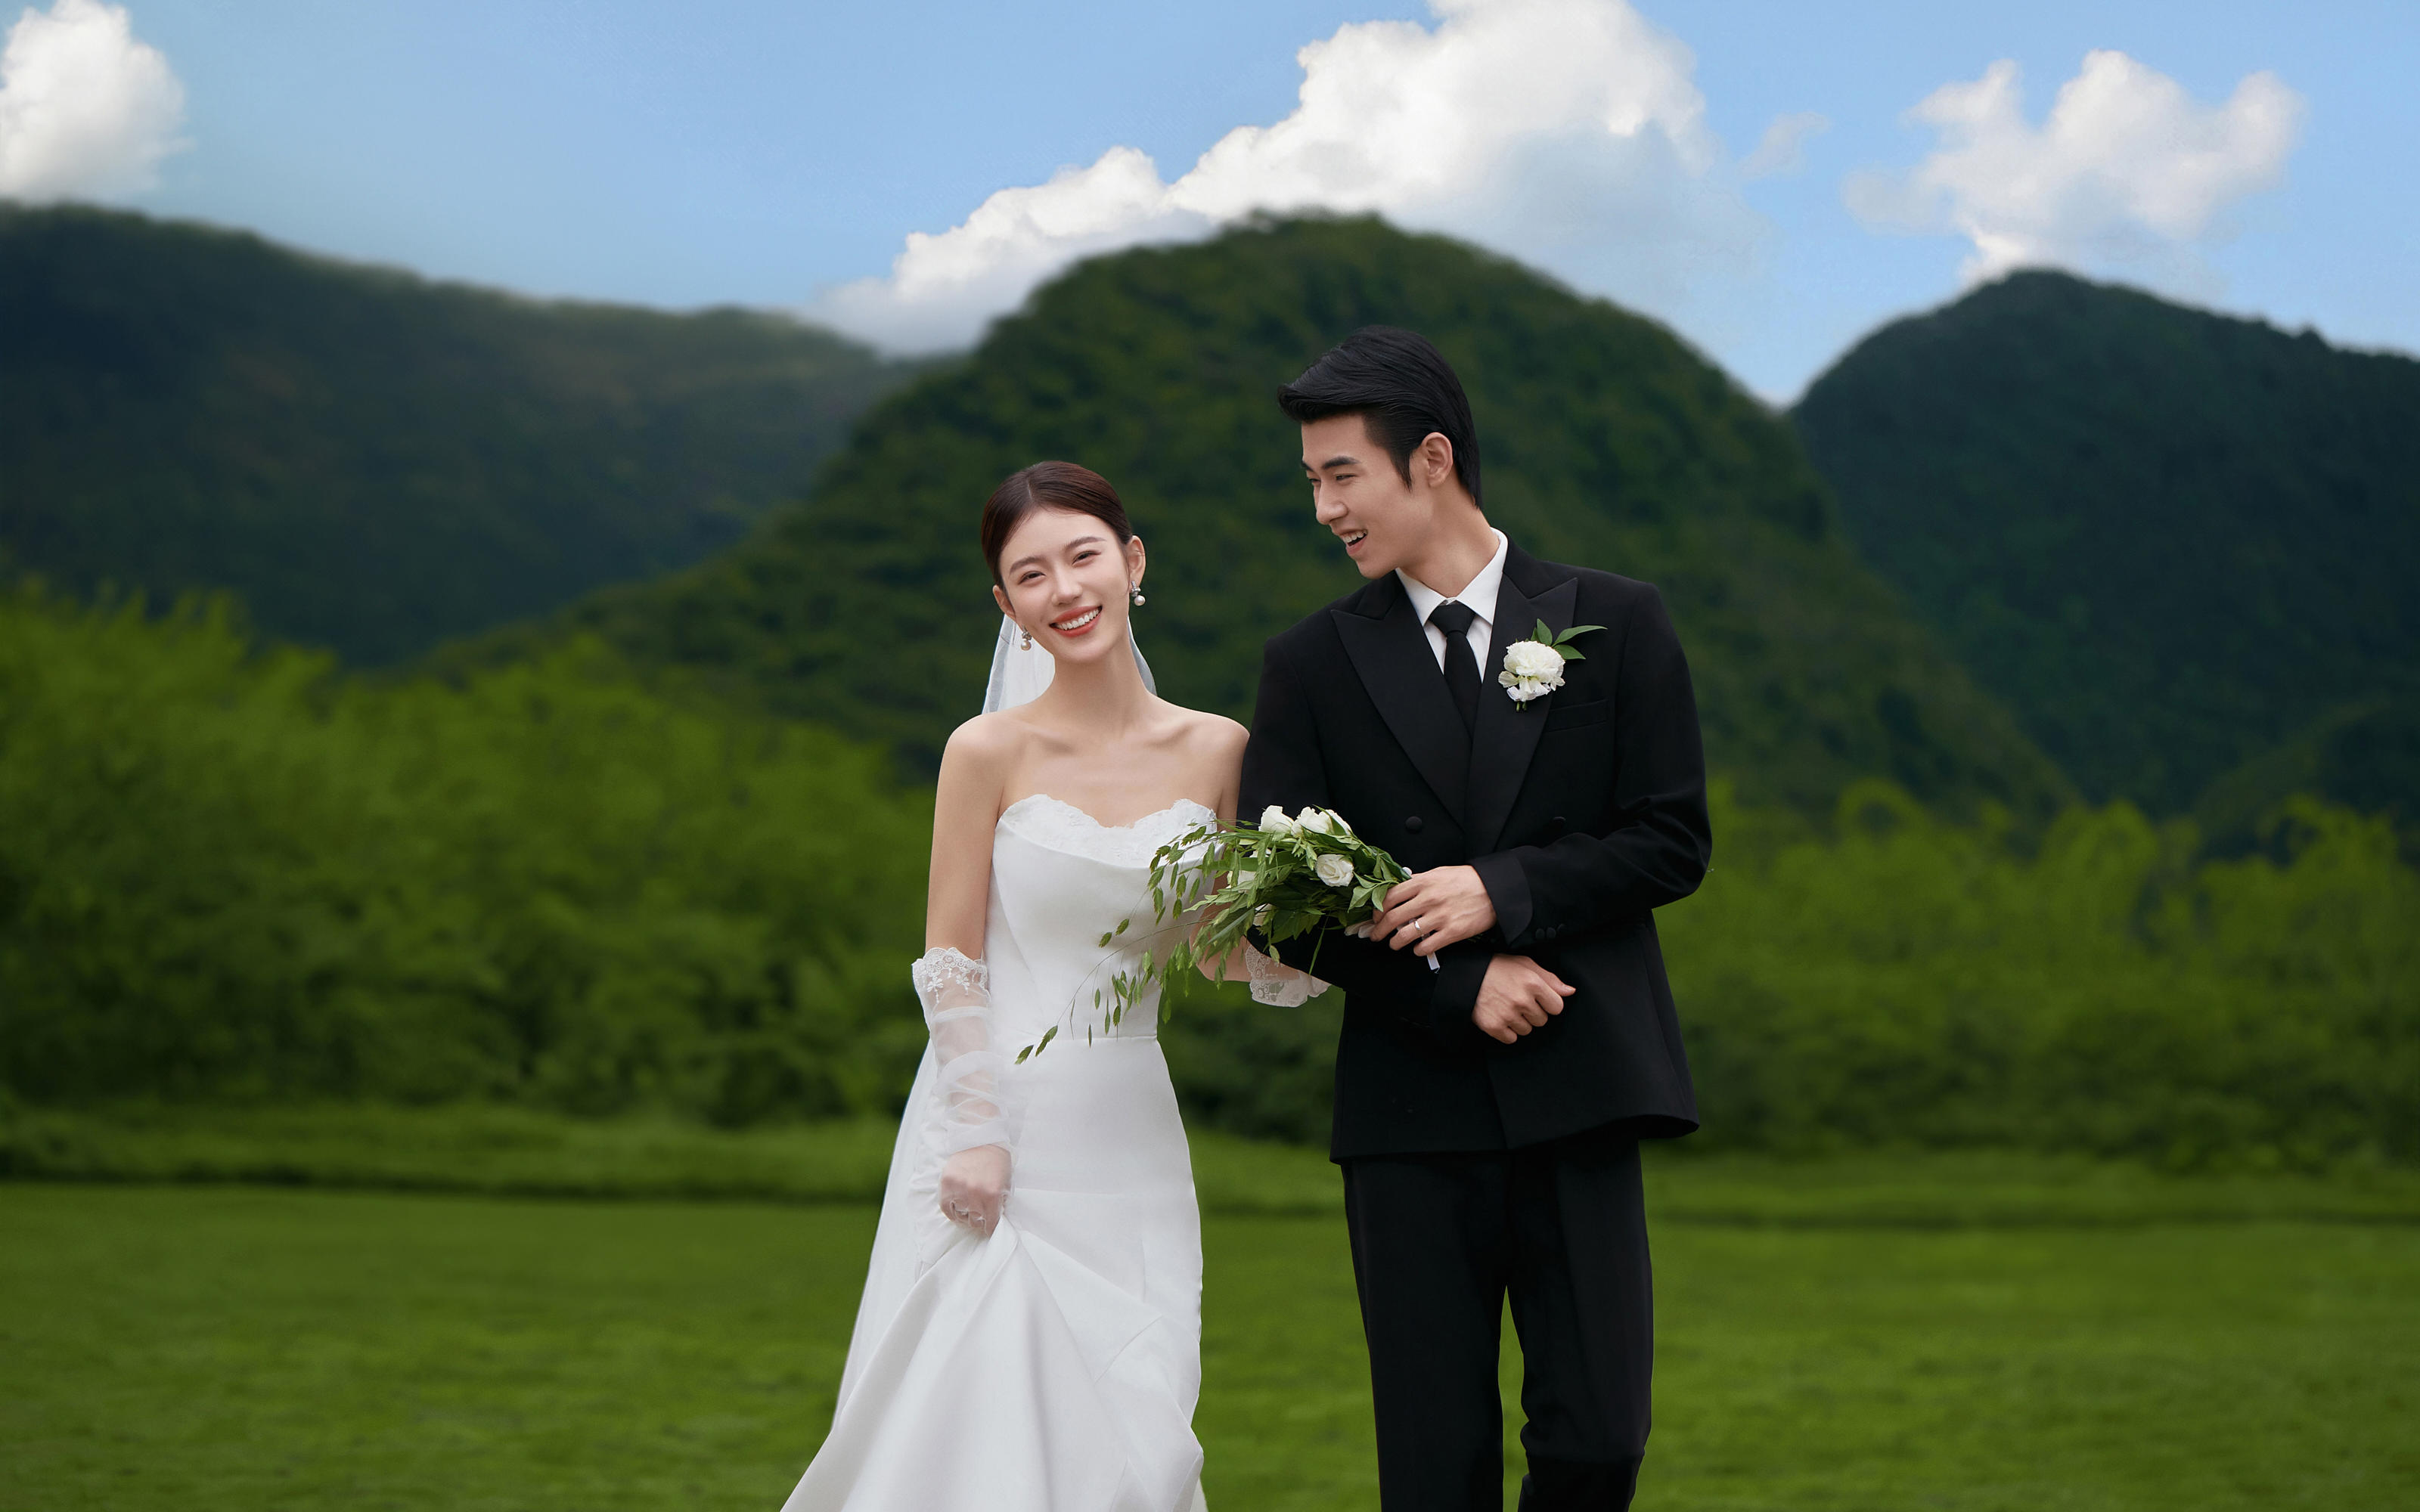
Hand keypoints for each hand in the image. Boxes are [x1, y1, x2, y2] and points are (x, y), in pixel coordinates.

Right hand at [938, 1145, 1008, 1235]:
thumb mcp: (1006, 1184)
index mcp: (993, 1195)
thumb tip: (994, 1220)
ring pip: (961, 1216)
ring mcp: (959, 1188)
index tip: (989, 1228)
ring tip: (969, 1210)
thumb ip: (1000, 1203)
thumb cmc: (997, 1161)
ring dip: (965, 1215)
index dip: (991, 1228)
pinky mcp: (947, 1183)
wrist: (982, 1139)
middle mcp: (975, 1194)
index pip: (991, 1224)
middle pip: (975, 1222)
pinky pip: (946, 1207)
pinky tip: (957, 1210)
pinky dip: (951, 1212)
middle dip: (980, 1221)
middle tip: (980, 1216)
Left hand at [1369, 865, 1496, 956]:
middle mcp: (1428, 899)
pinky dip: (1418, 950)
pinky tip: (1417, 949)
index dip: (1378, 910)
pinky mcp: (1452, 932)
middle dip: (1380, 930)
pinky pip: (1426, 946)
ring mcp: (1440, 917)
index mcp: (1423, 883)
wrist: (1494, 890)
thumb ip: (1418, 881)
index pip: (1389, 897)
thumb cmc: (1467, 880)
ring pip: (1406, 935)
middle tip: (1377, 935)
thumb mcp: (1439, 873)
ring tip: (1394, 945)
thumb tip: (1400, 888)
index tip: (1376, 917)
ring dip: (1395, 943)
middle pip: (1393, 918)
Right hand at [1473, 954, 1573, 1043]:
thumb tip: (1570, 992)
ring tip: (1507, 1007)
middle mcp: (1522, 1000)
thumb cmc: (1499, 968)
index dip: (1548, 1004)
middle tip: (1518, 1001)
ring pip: (1527, 1030)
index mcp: (1533, 983)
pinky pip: (1511, 1038)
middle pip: (1542, 1021)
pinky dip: (1507, 1031)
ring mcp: (1507, 1014)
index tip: (1538, 999)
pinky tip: (1500, 1016)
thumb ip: (1551, 979)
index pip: (1557, 1007)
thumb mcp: (1526, 965)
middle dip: (1533, 1013)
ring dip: (1520, 1022)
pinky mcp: (1494, 1026)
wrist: (1467, 975)